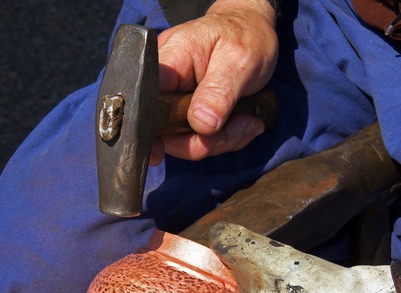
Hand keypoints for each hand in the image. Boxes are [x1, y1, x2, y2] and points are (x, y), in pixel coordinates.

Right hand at [150, 0, 278, 163]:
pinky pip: (200, 140)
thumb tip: (200, 124)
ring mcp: (177, 102)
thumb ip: (218, 93)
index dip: (154, 134)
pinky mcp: (190, 115)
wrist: (254, 31)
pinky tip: (244, 122)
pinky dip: (224, 139)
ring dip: (220, 141)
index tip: (162, 153)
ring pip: (185, 142)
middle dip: (204, 141)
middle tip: (241, 126)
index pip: (146, 103)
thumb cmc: (245, 37)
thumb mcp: (239, 61)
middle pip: (166, 133)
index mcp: (168, 62)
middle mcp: (166, 85)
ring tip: (247, 121)